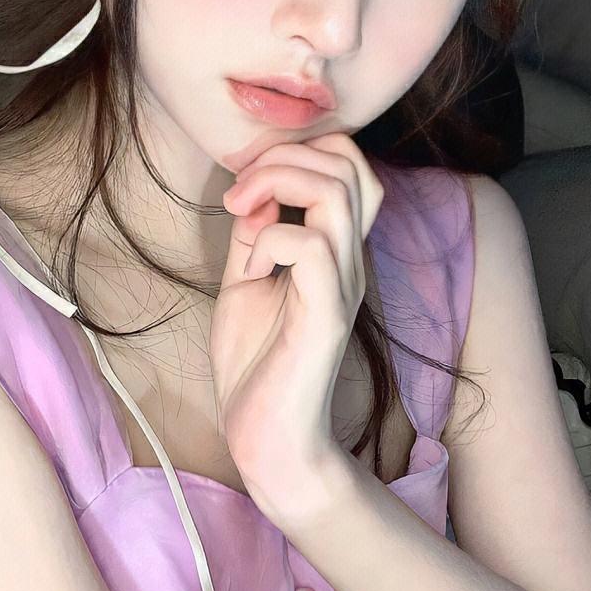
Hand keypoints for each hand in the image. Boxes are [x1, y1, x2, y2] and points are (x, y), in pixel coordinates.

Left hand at [211, 132, 384, 502]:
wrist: (269, 440)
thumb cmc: (257, 364)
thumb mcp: (245, 282)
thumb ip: (253, 235)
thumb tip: (251, 193)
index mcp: (333, 248)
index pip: (348, 163)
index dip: (298, 150)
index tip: (246, 183)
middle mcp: (347, 258)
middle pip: (350, 162)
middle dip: (284, 155)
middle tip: (241, 192)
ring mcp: (341, 283)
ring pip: (336, 190)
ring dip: (276, 183)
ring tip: (241, 213)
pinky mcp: (326, 314)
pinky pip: (309, 244)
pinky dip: (269, 239)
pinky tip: (251, 267)